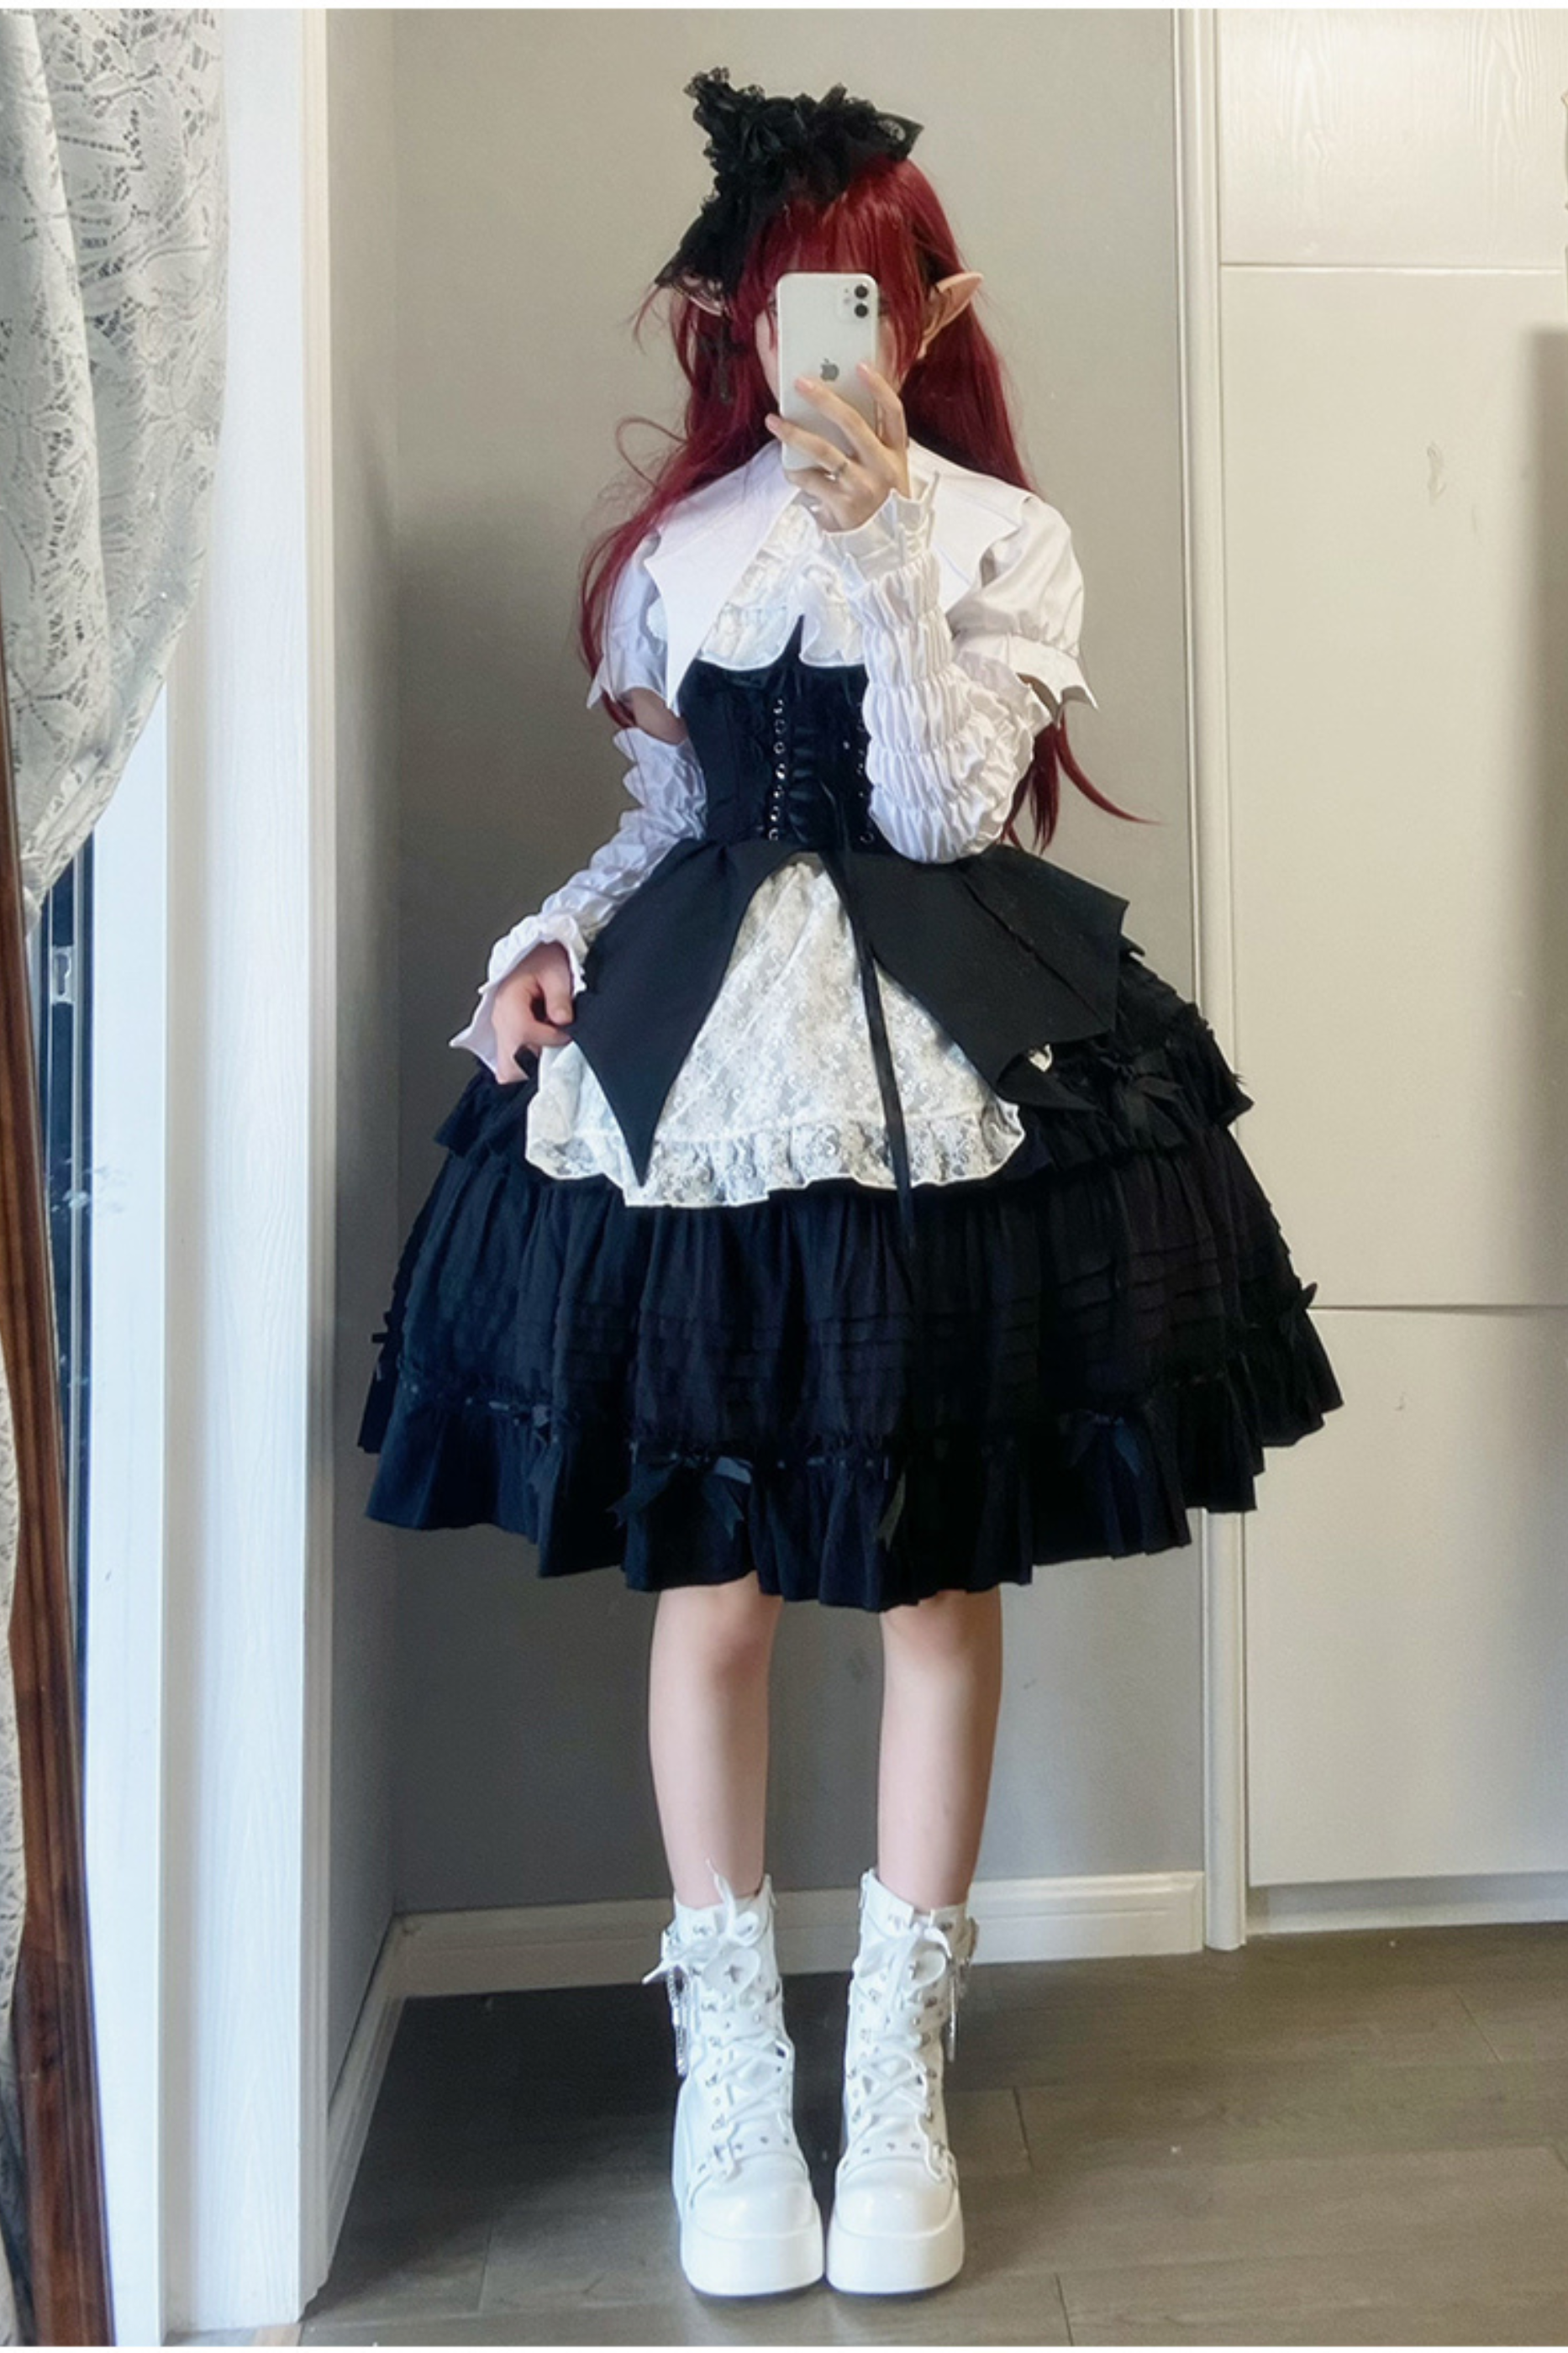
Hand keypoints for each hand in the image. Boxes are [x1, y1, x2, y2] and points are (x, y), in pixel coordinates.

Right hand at [493, 940, 575, 1081]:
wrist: (535, 956)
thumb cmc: (544, 960)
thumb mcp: (557, 973)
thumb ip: (559, 998)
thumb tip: (563, 1021)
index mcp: (509, 1000)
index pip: (522, 1033)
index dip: (549, 1037)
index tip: (565, 1031)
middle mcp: (500, 1020)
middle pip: (509, 1063)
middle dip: (536, 1059)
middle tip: (554, 1042)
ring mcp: (501, 1032)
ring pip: (507, 1069)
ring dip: (531, 1063)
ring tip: (548, 1041)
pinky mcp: (506, 1039)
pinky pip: (510, 1064)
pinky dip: (526, 1063)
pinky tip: (541, 1046)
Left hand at [763, 361, 909, 533]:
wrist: (881, 548)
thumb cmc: (877, 501)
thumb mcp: (884, 471)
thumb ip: (868, 442)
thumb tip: (830, 406)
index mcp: (897, 454)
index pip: (893, 413)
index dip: (879, 388)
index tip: (860, 365)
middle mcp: (884, 468)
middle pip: (853, 424)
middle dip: (824, 400)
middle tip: (800, 383)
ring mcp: (864, 488)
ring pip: (825, 451)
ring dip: (795, 433)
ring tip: (774, 421)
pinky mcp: (844, 507)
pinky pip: (812, 481)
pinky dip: (796, 473)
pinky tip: (789, 470)